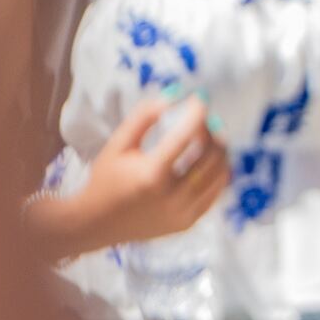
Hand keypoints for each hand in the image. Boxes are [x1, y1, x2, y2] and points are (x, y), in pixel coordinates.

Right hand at [50, 96, 225, 250]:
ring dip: (220, 150)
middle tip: (206, 119)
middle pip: (211, 155)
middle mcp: (172, 196)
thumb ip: (144, 117)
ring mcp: (184, 212)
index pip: (187, 136)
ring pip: (220, 174)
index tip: (199, 99)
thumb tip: (174, 96)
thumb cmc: (106, 178)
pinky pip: (215, 192)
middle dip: (212, 130)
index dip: (197, 112)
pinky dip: (217, 173)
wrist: (99, 223)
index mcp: (152, 174)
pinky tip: (209, 160)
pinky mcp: (189, 222)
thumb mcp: (118, 144)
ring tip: (210, 137)